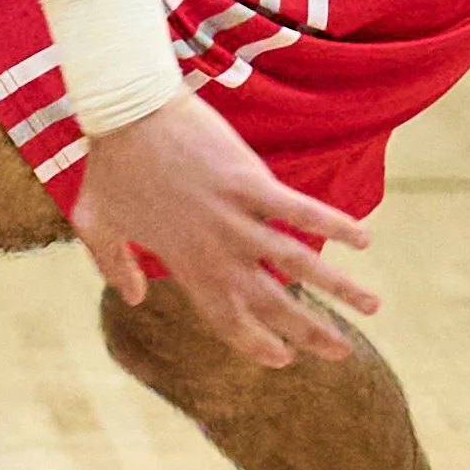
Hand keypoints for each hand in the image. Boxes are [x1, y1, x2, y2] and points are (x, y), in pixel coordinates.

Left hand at [69, 91, 379, 367]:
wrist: (125, 110)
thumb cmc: (109, 164)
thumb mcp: (96, 223)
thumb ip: (114, 266)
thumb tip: (132, 299)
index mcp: (183, 263)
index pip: (225, 318)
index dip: (255, 343)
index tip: (282, 359)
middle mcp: (216, 249)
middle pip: (271, 303)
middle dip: (309, 332)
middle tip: (342, 353)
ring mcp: (235, 216)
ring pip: (298, 263)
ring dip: (338, 288)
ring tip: (374, 307)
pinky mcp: (250, 181)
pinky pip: (302, 210)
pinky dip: (335, 225)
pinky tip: (365, 239)